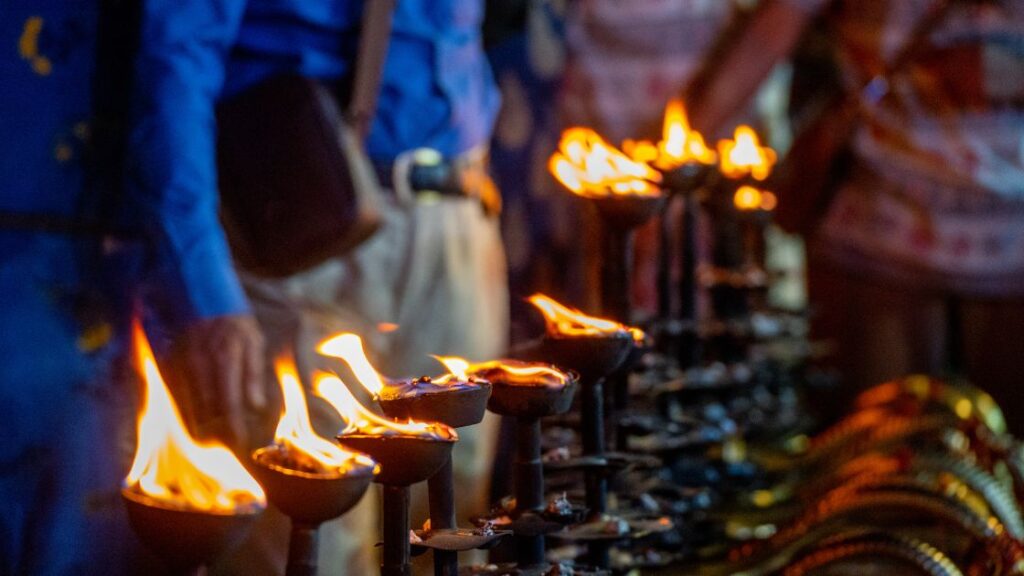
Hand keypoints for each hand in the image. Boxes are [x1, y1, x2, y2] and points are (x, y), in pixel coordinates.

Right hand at [169, 314, 265, 447]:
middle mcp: (201, 363)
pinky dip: (183, 411)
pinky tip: (191, 422)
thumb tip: (256, 406)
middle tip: (226, 446)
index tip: (240, 440)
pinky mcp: (169, 364)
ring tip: (209, 440)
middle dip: (216, 430)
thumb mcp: (253, 342)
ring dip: (199, 424)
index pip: (229, 401)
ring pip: (188, 405)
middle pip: (206, 408)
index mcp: (226, 357)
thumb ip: (253, 375)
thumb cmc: (234, 324)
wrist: (200, 298)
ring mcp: (181, 364)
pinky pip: (175, 395)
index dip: (233, 424)